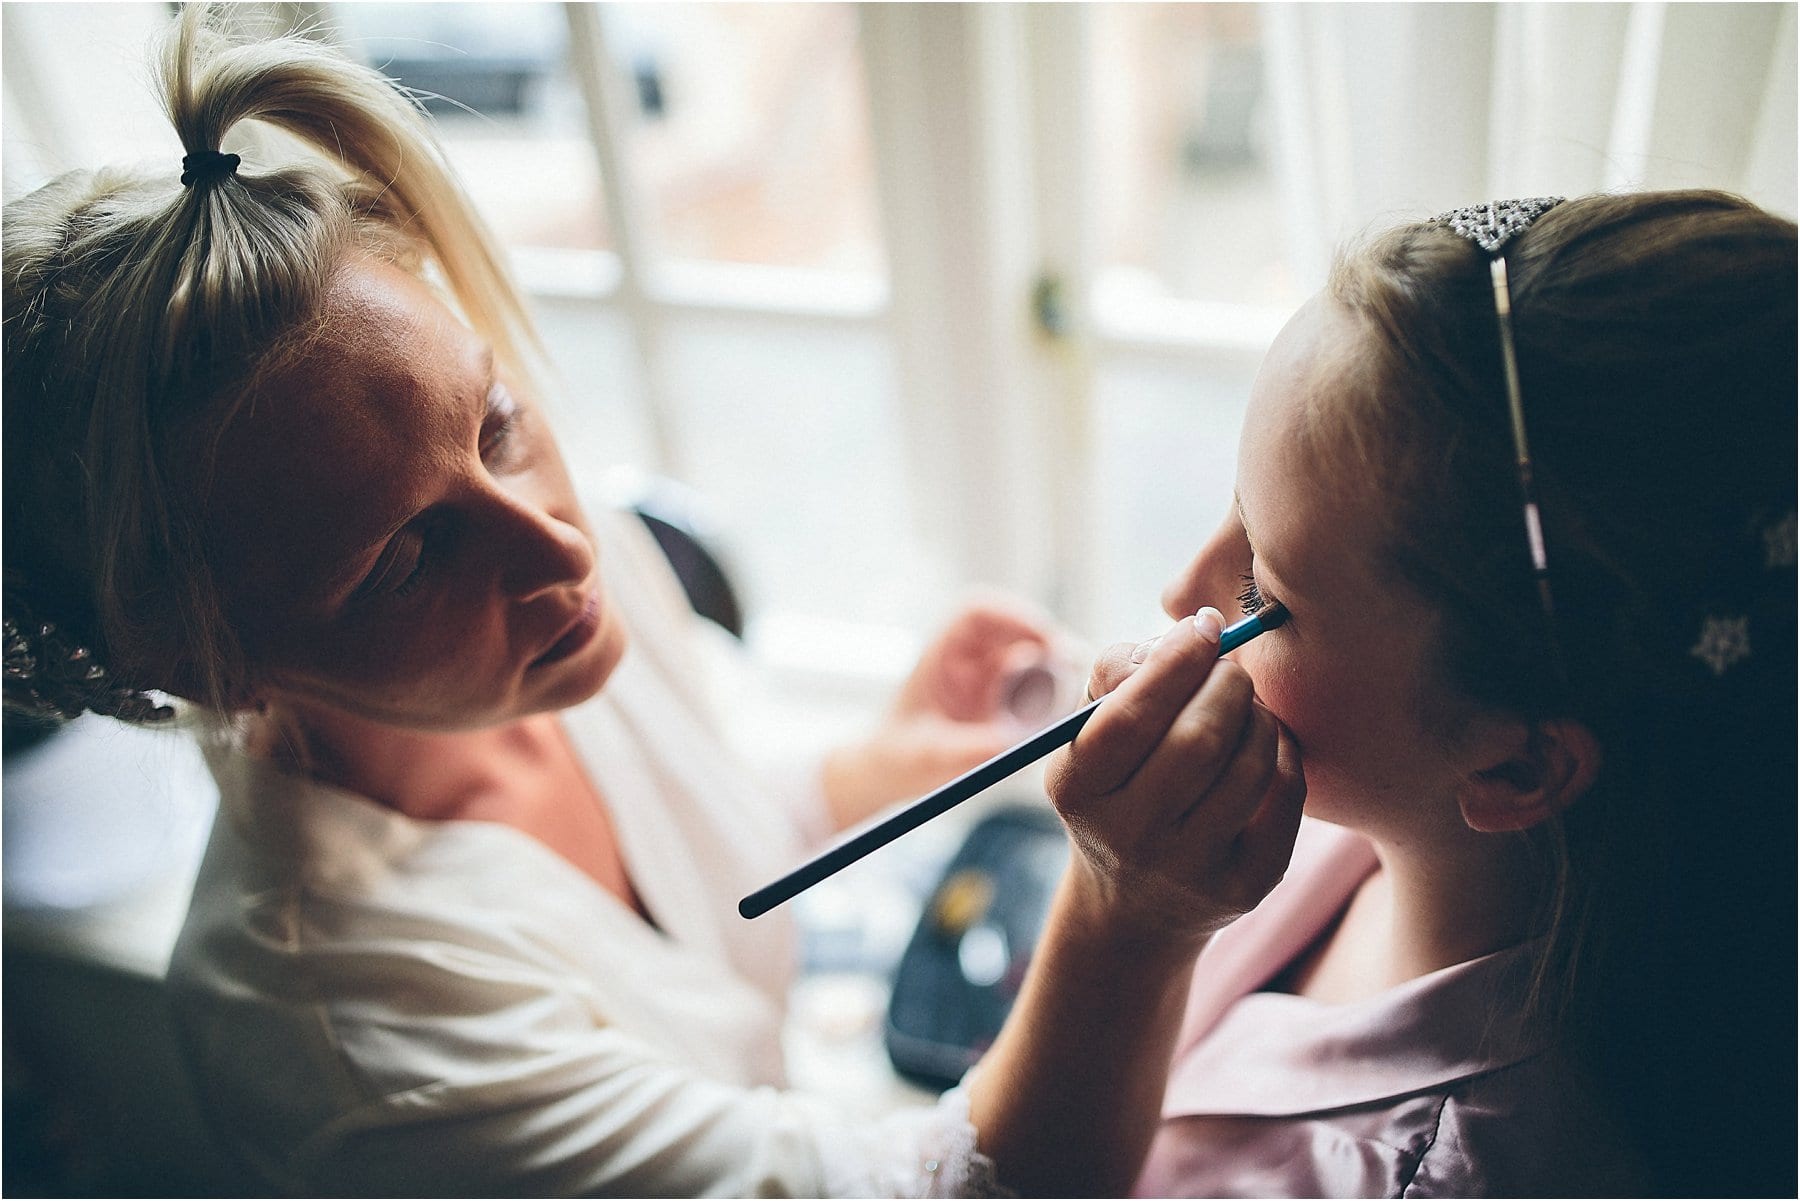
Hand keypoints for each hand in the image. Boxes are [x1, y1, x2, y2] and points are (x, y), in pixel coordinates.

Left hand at [822, 596, 1071, 827]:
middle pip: (1019, 631)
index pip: (979, 612)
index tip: (1046, 640)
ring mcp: (991, 677)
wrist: (888, 775)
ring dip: (1056, 676)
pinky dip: (1053, 701)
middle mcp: (970, 657)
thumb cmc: (897, 758)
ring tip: (1068, 706)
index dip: (1015, 616)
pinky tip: (1058, 723)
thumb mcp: (928, 757)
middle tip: (1077, 673)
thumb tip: (1016, 742)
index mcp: (942, 653)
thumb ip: (969, 749)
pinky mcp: (1006, 700)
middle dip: (1050, 646)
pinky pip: (1039, 690)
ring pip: (1036, 659)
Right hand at [1044, 607, 1305, 950]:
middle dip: (1227, 684)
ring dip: (1258, 715)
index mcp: (1078, 789)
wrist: (1135, 903)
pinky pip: (1285, 797)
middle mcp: (1129, 837)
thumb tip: (1193, 634)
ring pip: (1249, 767)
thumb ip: (1120, 670)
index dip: (1175, 663)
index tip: (1204, 626)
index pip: (1129, 718)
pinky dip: (1283, 753)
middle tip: (1230, 669)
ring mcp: (1189, 869)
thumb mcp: (1089, 733)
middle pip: (1199, 741)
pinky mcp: (1246, 886)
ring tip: (1246, 706)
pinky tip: (1265, 744)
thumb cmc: (1115, 785)